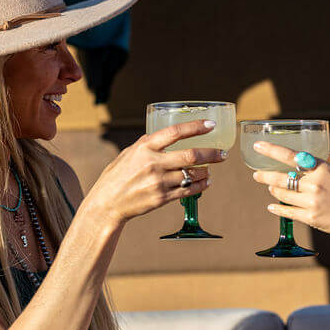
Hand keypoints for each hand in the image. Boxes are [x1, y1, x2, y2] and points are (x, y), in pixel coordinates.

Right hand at [84, 120, 226, 225]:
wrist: (106, 204)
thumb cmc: (116, 176)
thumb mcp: (128, 153)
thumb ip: (147, 144)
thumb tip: (167, 136)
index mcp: (145, 147)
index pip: (175, 132)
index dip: (196, 127)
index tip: (211, 125)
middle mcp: (153, 163)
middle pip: (191, 155)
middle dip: (212, 154)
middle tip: (223, 153)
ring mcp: (158, 182)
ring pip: (192, 174)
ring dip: (206, 172)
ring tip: (211, 169)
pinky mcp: (162, 198)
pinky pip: (188, 190)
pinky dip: (201, 185)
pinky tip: (206, 182)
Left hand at [251, 142, 329, 243]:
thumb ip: (328, 160)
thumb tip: (317, 151)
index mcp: (322, 169)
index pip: (291, 156)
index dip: (272, 151)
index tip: (259, 147)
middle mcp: (315, 184)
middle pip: (281, 177)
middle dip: (264, 175)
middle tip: (257, 173)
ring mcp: (312, 202)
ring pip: (282, 194)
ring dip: (273, 189)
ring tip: (270, 187)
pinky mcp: (311, 218)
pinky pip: (287, 211)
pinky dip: (277, 208)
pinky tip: (272, 206)